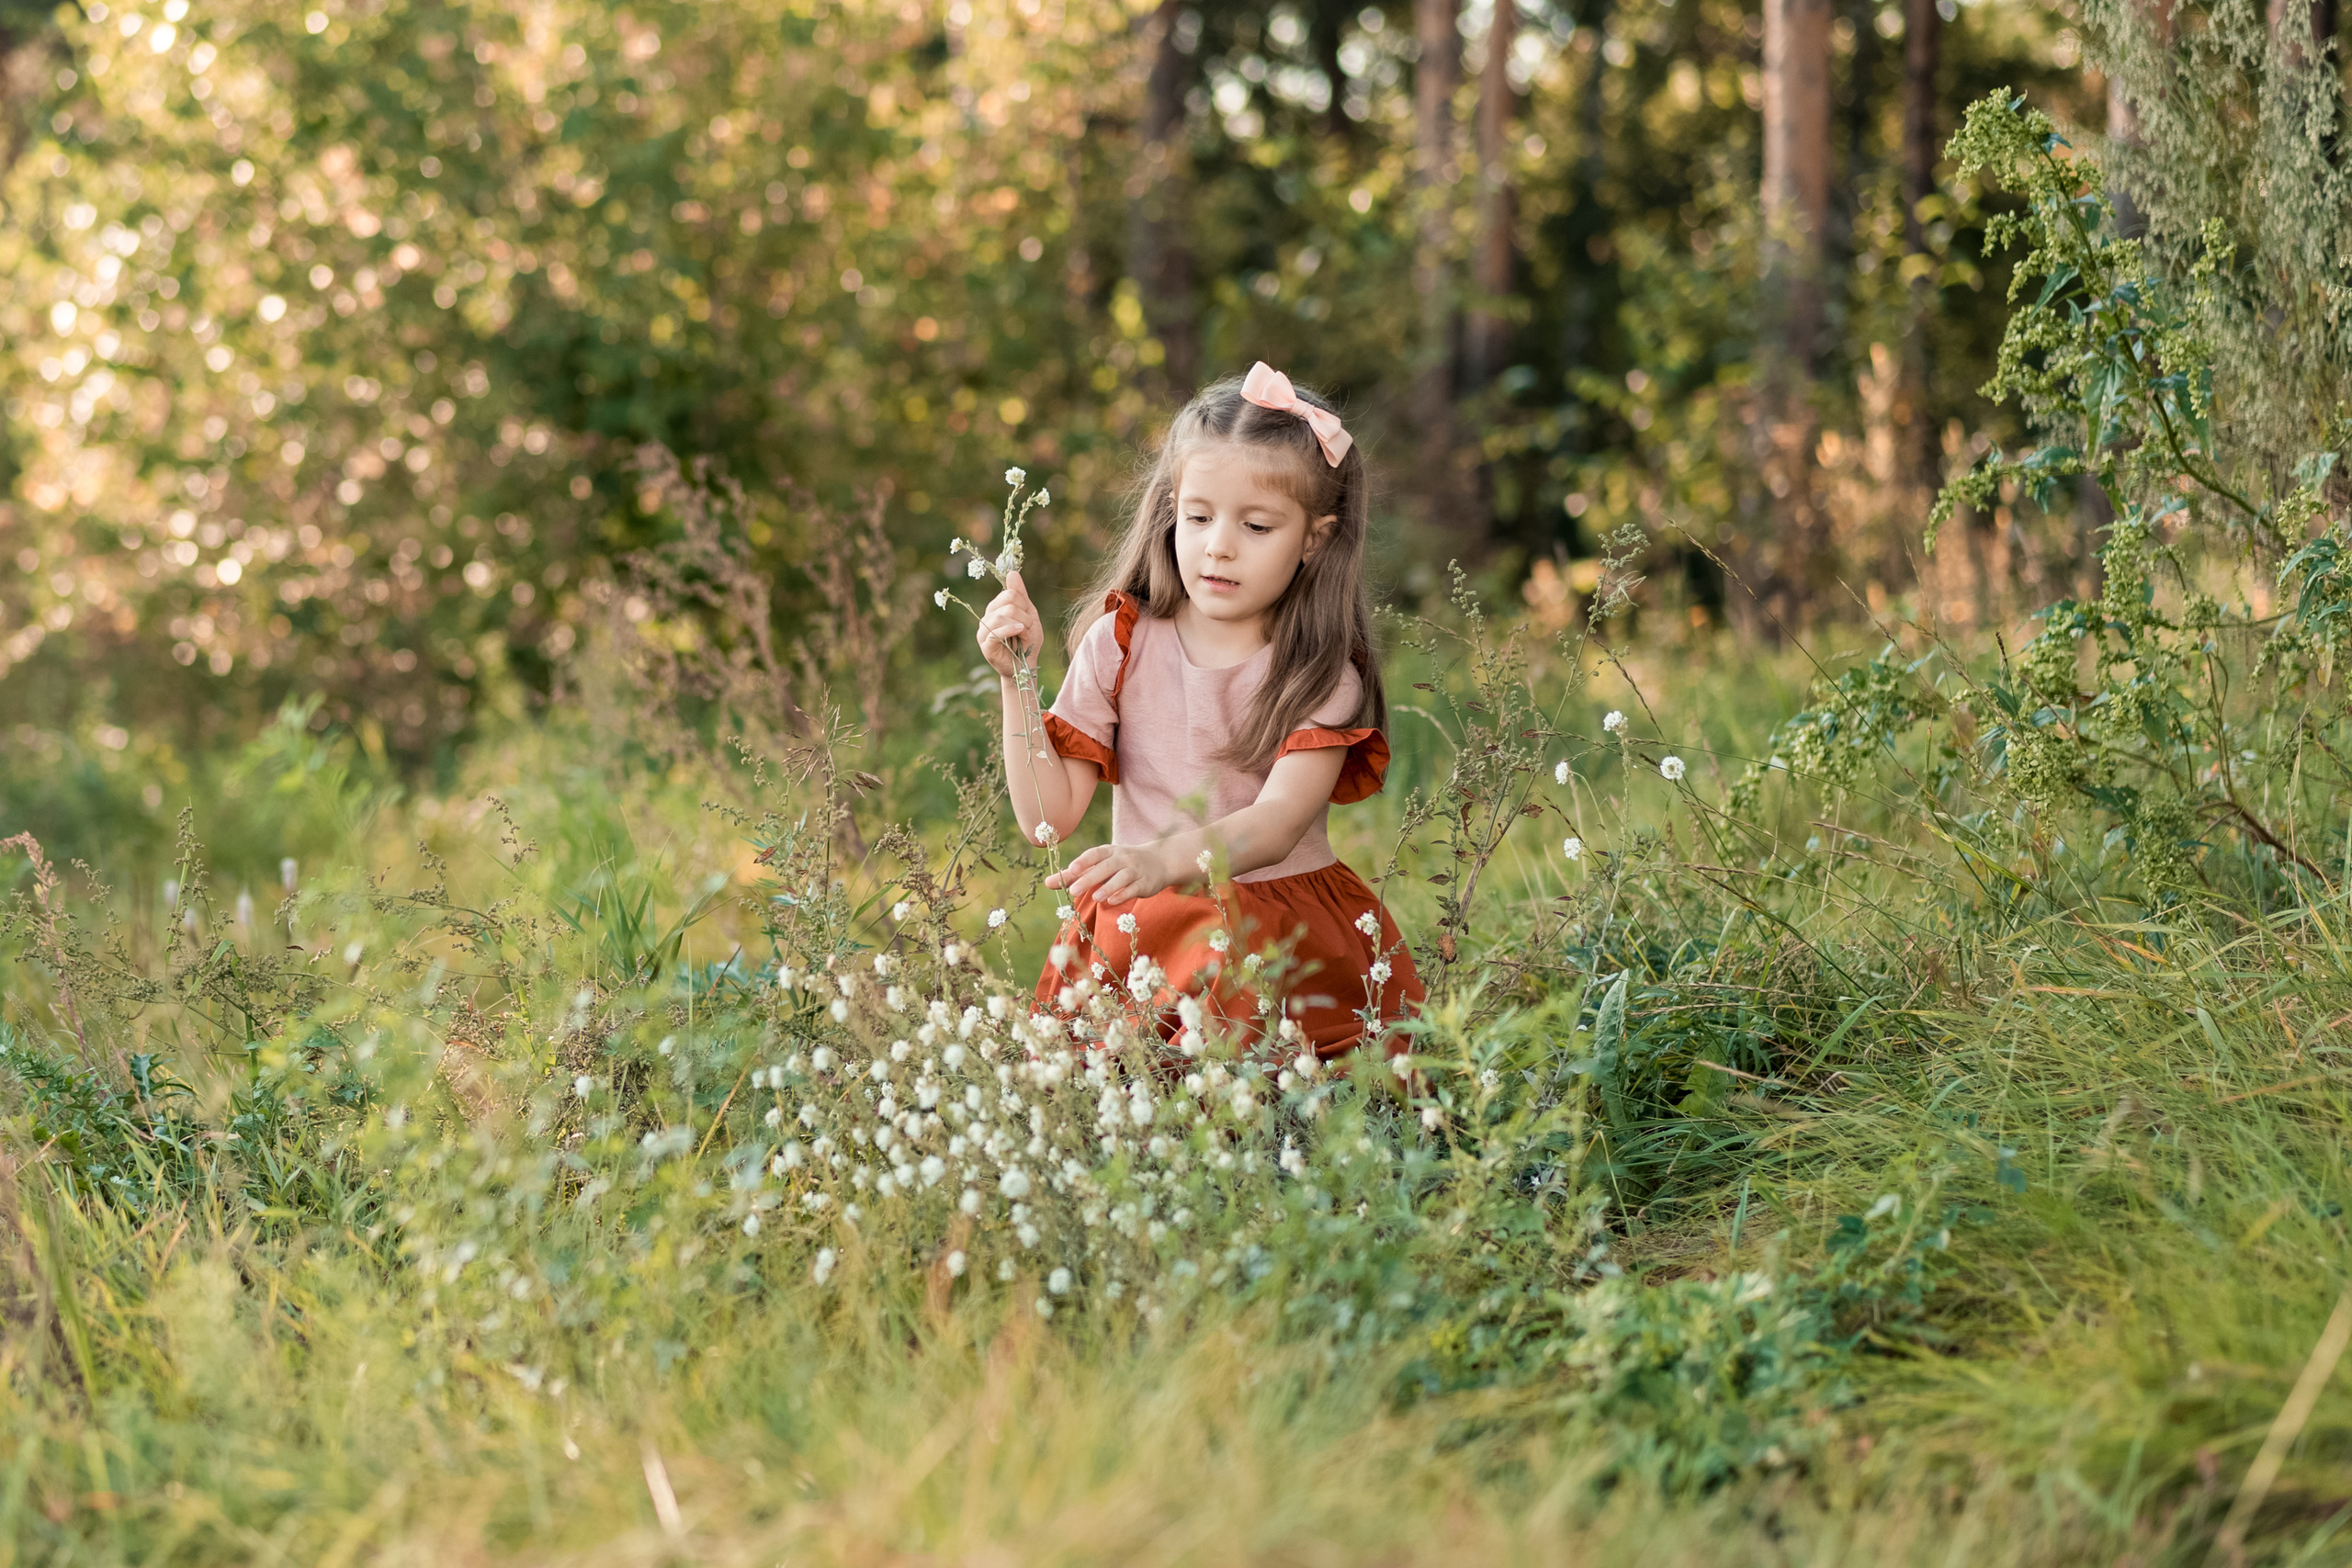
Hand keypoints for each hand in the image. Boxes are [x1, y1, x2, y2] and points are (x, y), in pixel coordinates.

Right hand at [976, 570, 1043, 678]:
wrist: (1025, 667)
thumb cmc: (1027, 642)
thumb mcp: (1029, 615)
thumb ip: (1021, 595)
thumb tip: (1012, 572)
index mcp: (997, 608)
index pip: (1010, 593)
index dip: (1025, 605)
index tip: (1029, 620)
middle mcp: (987, 617)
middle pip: (1008, 602)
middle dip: (1025, 616)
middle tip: (1028, 630)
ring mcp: (984, 631)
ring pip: (1002, 616)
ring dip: (1021, 625)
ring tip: (1025, 635)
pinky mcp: (985, 645)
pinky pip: (995, 631)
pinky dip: (1011, 629)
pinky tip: (1021, 632)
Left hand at [1046, 842, 1173, 906]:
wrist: (1159, 862)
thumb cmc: (1121, 864)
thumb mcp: (1100, 865)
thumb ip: (1075, 874)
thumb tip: (1048, 883)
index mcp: (1109, 852)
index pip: (1095, 854)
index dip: (1083, 861)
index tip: (1071, 869)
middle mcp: (1122, 858)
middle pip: (1105, 867)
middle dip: (1090, 878)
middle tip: (1074, 890)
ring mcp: (1135, 870)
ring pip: (1121, 877)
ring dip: (1108, 887)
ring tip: (1096, 898)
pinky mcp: (1145, 884)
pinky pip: (1134, 888)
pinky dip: (1124, 894)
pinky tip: (1112, 902)